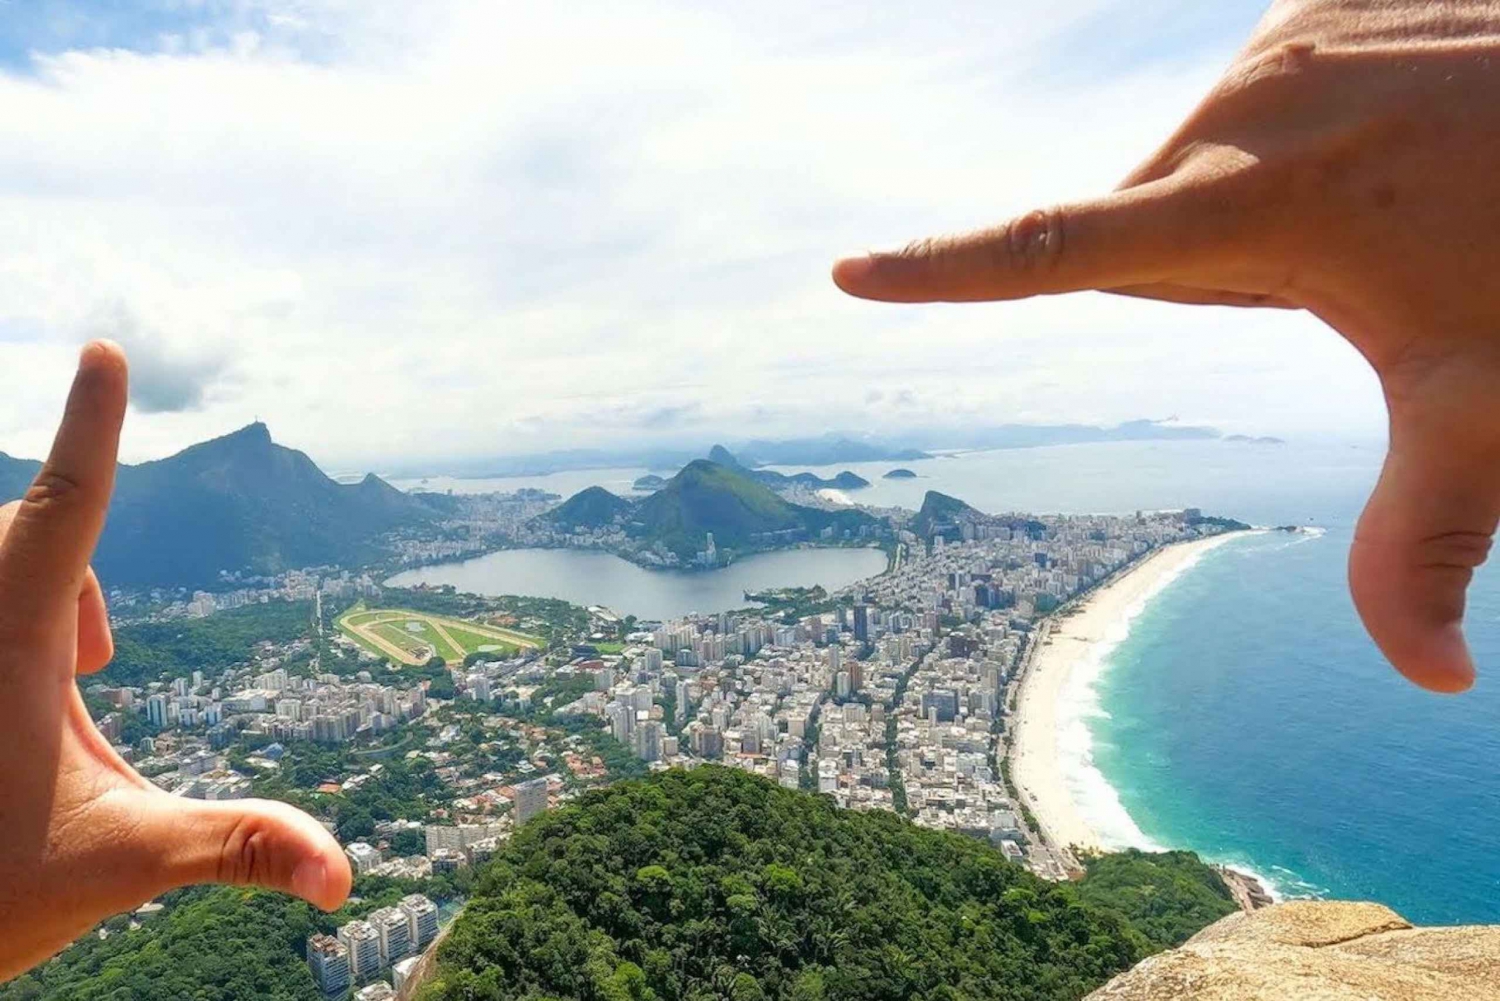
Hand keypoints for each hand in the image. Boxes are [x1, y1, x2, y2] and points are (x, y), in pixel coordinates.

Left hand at [0, 342, 350, 982]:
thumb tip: (340, 874)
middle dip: (75, 565)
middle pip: (23, 529)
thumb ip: (235, 846)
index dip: (92, 427)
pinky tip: (32, 695)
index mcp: (6, 642)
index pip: (65, 507)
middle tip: (102, 665)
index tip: (104, 350)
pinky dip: (21, 607)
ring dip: (47, 589)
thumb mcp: (123, 861)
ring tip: (83, 672)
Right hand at [833, 0, 1499, 693]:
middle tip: (1357, 270)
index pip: (1059, 253)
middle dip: (1228, 274)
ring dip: (1272, 204)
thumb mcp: (1489, 397)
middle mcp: (1240, 104)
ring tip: (1395, 197)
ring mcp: (1276, 38)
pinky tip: (1402, 142)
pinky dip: (1307, 137)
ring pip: (1213, 166)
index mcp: (1254, 203)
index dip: (948, 276)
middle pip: (1162, 229)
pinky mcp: (1308, 4)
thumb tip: (1432, 678)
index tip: (853, 275)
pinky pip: (1261, 101)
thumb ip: (1429, 534)